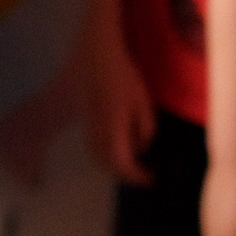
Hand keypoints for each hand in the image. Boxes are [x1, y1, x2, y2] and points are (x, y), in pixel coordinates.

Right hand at [83, 36, 158, 187]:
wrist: (95, 55)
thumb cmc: (123, 76)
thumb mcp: (143, 103)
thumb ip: (146, 130)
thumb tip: (141, 148)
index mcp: (112, 130)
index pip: (122, 165)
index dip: (137, 176)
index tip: (151, 179)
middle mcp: (96, 133)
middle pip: (107, 165)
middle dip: (126, 174)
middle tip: (143, 175)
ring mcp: (87, 126)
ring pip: (97, 157)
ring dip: (114, 165)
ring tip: (132, 164)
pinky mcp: (84, 119)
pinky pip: (93, 146)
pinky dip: (105, 154)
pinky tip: (117, 147)